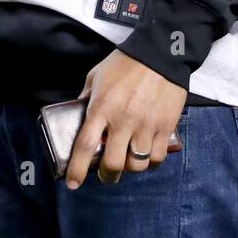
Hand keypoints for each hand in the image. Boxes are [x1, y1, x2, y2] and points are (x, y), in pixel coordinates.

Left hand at [66, 50, 185, 188]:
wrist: (160, 53)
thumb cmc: (125, 63)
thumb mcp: (96, 76)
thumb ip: (86, 98)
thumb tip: (77, 115)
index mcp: (101, 107)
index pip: (85, 145)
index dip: (77, 169)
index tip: (72, 183)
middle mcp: (123, 120)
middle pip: (113, 164)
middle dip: (107, 176)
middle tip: (106, 174)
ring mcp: (145, 125)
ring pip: (136, 165)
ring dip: (130, 168)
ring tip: (128, 161)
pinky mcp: (165, 126)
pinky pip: (156, 157)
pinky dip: (150, 161)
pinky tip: (146, 154)